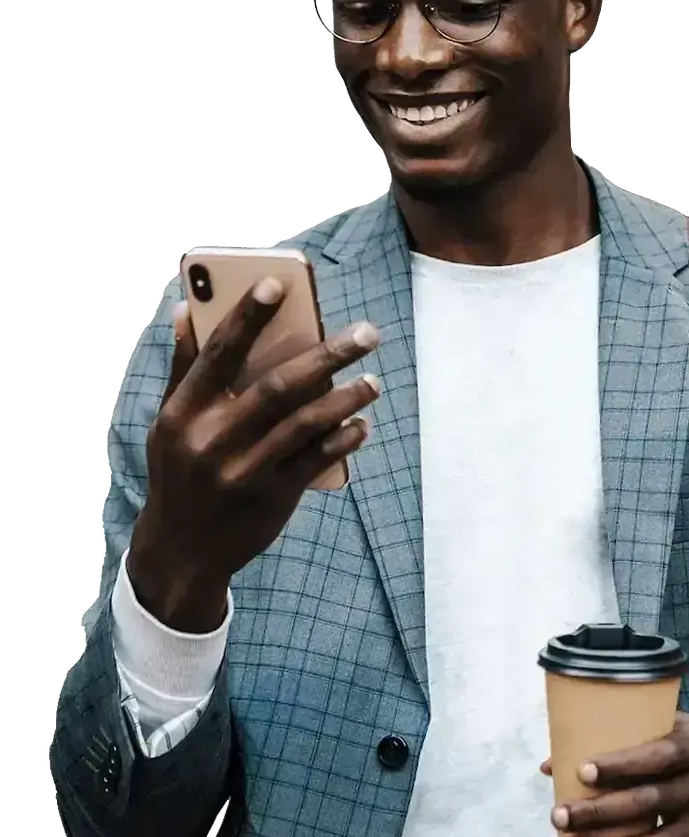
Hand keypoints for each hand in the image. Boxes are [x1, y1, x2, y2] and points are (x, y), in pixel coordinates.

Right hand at [128, 278, 380, 630]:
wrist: (181, 551)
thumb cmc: (180, 472)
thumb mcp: (168, 423)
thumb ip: (182, 368)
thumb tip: (187, 309)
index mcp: (183, 412)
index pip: (218, 354)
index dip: (247, 316)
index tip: (278, 284)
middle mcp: (211, 439)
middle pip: (277, 385)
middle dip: (327, 354)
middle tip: (367, 331)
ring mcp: (242, 470)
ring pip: (304, 423)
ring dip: (345, 398)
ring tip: (372, 380)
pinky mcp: (270, 497)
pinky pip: (315, 461)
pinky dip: (341, 440)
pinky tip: (361, 425)